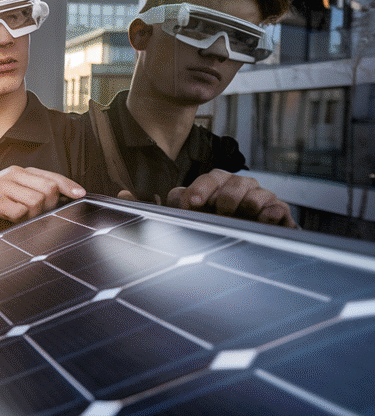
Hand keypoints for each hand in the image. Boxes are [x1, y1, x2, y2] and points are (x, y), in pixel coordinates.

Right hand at [0, 166, 84, 223]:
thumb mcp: (11, 190)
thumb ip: (31, 191)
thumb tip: (58, 201)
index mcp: (20, 172)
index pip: (51, 176)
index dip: (68, 185)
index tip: (80, 194)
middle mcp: (13, 175)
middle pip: (48, 188)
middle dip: (50, 206)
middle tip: (39, 214)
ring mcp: (3, 185)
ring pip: (36, 201)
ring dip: (33, 215)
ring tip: (21, 217)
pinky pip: (19, 211)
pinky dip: (18, 219)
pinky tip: (9, 218)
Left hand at [167, 169, 297, 227]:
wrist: (247, 236)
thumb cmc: (214, 219)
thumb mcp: (190, 211)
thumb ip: (168, 203)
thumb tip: (137, 197)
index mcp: (219, 181)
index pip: (210, 179)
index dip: (200, 190)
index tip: (192, 203)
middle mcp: (241, 185)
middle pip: (234, 185)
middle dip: (224, 201)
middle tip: (219, 215)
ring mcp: (261, 196)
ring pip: (256, 196)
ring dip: (245, 209)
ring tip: (238, 221)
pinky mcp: (278, 211)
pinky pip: (277, 210)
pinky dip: (269, 216)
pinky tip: (260, 222)